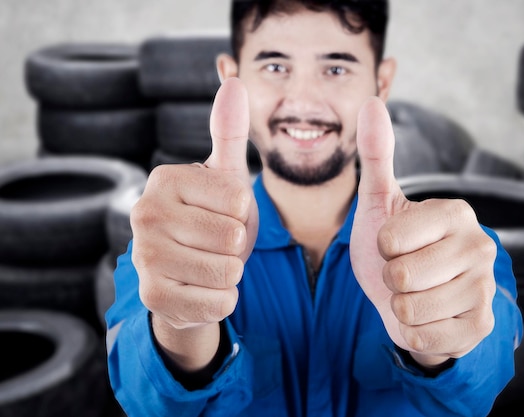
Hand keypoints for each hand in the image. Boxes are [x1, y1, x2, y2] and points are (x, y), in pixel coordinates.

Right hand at [130, 77, 257, 369]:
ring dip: (231, 274)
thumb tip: (235, 81)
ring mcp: (144, 258)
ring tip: (209, 265)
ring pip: (228, 271)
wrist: (188, 275)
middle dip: (236, 246)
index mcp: (165, 180)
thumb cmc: (211, 221)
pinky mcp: (153, 298)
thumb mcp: (223, 178)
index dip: (242, 214)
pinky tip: (201, 289)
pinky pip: (220, 302)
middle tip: (214, 244)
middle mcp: (145, 215)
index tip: (221, 214)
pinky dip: (222, 299)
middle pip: (233, 237)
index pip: (239, 200)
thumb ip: (229, 132)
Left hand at [349, 97, 496, 367]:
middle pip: (402, 275)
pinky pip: (425, 338)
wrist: (409, 297)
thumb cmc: (394, 248)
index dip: (380, 248)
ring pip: (411, 309)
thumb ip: (376, 155)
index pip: (391, 239)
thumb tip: (371, 102)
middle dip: (390, 279)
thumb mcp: (380, 202)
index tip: (394, 245)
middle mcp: (481, 247)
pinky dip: (414, 333)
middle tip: (403, 273)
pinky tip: (427, 318)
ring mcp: (485, 289)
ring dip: (400, 307)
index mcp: (456, 212)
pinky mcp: (480, 327)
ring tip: (414, 294)